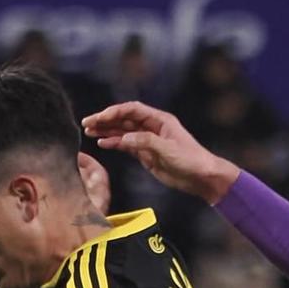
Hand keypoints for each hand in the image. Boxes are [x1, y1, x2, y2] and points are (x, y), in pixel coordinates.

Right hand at [81, 102, 239, 203]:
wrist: (201, 177)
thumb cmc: (191, 160)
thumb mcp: (169, 150)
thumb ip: (146, 142)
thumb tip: (124, 138)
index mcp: (159, 120)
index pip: (132, 110)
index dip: (115, 111)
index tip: (100, 117)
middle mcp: (152, 127)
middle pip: (124, 119)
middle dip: (105, 120)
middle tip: (87, 123)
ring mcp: (148, 140)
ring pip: (122, 131)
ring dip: (106, 131)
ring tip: (89, 131)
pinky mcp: (145, 154)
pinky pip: (126, 145)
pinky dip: (113, 144)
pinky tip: (102, 144)